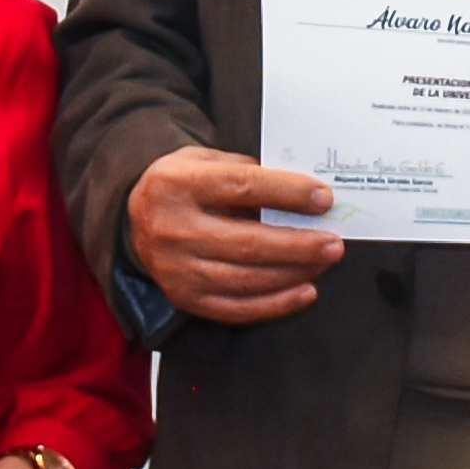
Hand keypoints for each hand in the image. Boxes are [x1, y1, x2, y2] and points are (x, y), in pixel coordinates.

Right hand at [128, 148, 342, 325]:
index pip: (243, 187)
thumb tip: (303, 192)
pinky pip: (237, 308)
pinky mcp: (184, 298)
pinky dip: (276, 303)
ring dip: (293, 273)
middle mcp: (173, 229)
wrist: (136, 221)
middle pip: (247, 242)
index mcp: (178, 184)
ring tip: (324, 262)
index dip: (287, 193)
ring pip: (246, 279)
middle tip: (333, 243)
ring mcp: (177, 269)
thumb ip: (246, 171)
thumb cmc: (183, 186)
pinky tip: (304, 291)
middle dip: (298, 244)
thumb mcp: (203, 160)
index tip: (323, 199)